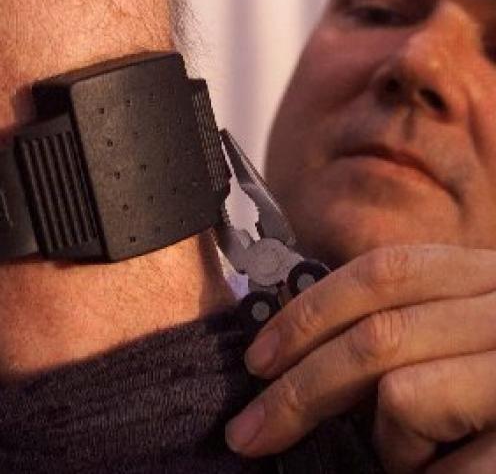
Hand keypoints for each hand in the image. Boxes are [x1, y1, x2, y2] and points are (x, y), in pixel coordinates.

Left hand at [225, 245, 495, 472]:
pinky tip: (436, 470)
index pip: (384, 272)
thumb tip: (307, 357)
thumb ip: (412, 330)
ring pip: (402, 390)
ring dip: (380, 439)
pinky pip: (438, 449)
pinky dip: (415, 468)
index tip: (259, 357)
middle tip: (249, 432)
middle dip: (297, 388)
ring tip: (401, 460)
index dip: (310, 311)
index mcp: (487, 278)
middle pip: (377, 331)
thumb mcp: (465, 338)